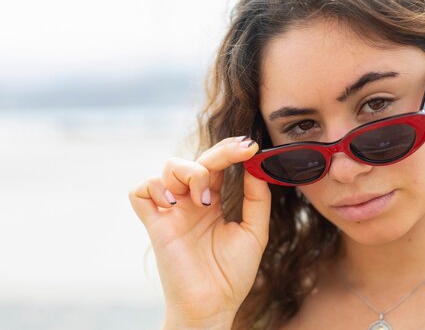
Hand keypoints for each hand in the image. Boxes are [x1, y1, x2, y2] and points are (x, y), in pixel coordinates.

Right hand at [129, 136, 270, 328]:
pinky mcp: (155, 225)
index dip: (232, 151)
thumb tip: (256, 168)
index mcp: (213, 202)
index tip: (251, 146)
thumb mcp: (255, 233)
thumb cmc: (233, 274)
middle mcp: (190, 203)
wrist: (214, 306)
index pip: (218, 165)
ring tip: (205, 199)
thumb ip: (257, 200)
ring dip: (189, 172)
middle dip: (220, 153)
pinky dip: (154, 188)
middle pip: (196, 160)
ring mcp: (171, 212)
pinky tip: (174, 204)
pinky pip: (140, 192)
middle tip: (242, 152)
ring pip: (167, 168)